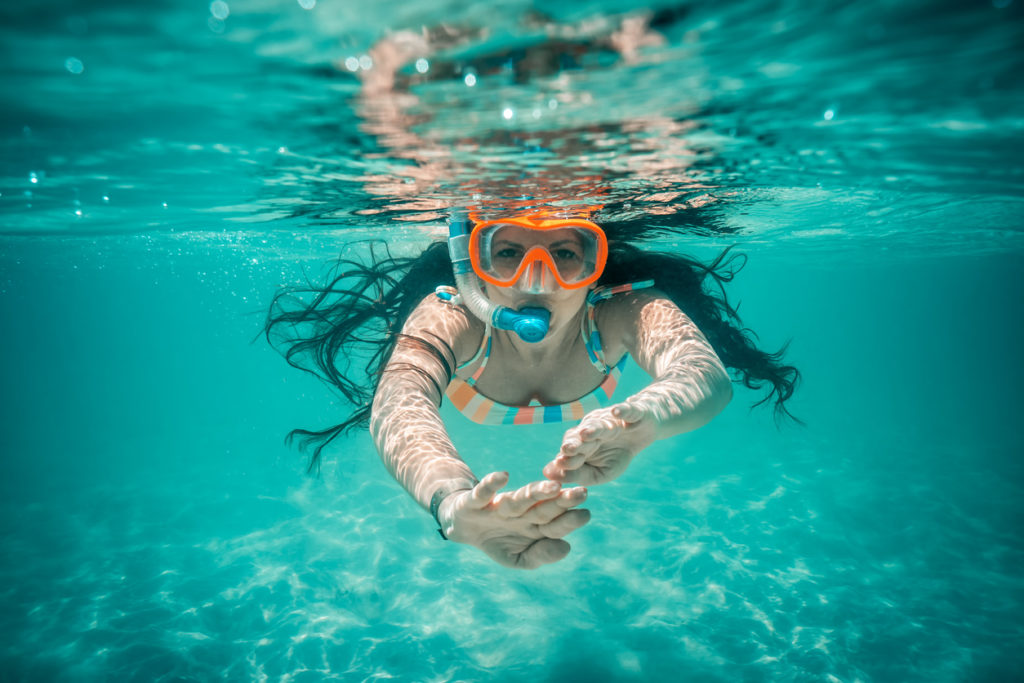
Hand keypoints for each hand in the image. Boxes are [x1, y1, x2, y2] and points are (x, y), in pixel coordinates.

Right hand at [440, 471, 589, 568]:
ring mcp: (499, 505)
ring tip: (553, 486)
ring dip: (535, 492)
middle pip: (543, 507)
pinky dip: (491, 484)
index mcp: (534, 525)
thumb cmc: (496, 541)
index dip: (570, 520)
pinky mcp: (476, 500)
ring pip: (519, 498)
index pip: (555, 524)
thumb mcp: (517, 559)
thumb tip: (566, 547)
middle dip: (562, 501)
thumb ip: (540, 555)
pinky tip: (503, 476)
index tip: (586, 514)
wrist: (462, 528)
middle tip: (582, 492)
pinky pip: (484, 491)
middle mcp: (521, 512)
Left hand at [542, 400, 656, 485]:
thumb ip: (579, 475)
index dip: (568, 458)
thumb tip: (551, 476)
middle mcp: (592, 428)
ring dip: (593, 428)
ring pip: (600, 423)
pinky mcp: (632, 411)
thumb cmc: (618, 454)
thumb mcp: (601, 473)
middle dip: (575, 443)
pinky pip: (627, 410)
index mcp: (582, 442)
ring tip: (586, 434)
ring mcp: (611, 418)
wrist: (644, 431)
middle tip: (567, 449)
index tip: (559, 464)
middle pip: (581, 436)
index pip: (572, 450)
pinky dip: (622, 410)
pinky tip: (615, 412)